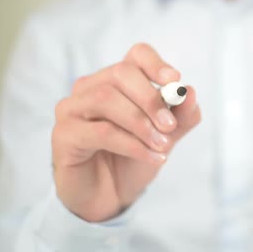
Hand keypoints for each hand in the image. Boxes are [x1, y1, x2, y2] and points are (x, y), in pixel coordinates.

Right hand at [51, 43, 200, 221]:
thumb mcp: (165, 137)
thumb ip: (180, 116)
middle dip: (150, 99)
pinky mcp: (63, 134)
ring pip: (106, 99)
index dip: (156, 64)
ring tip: (161, 146)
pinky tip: (151, 157)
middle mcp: (90, 87)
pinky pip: (100, 131)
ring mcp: (72, 108)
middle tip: (170, 126)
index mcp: (117, 80)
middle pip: (120, 73)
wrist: (109, 196)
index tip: (175, 81)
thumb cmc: (133, 159)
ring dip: (140, 123)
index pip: (136, 55)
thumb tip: (190, 92)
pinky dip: (131, 144)